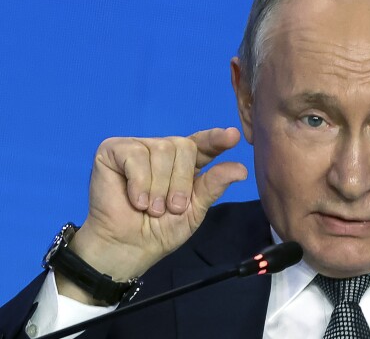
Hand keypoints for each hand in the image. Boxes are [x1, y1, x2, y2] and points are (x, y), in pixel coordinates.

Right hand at [58, 127, 246, 302]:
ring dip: (158, 187)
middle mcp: (163, 150)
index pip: (204, 143)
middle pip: (184, 146)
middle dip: (180, 182)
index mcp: (185, 163)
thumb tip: (242, 169)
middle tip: (170, 208)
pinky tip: (135, 200)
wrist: (127, 247)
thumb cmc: (160, 230)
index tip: (233, 136)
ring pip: (161, 149)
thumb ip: (214, 186)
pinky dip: (139, 182)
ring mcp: (139, 147)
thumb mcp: (194, 210)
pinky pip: (135, 155)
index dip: (217, 138)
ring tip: (150, 208)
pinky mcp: (113, 150)